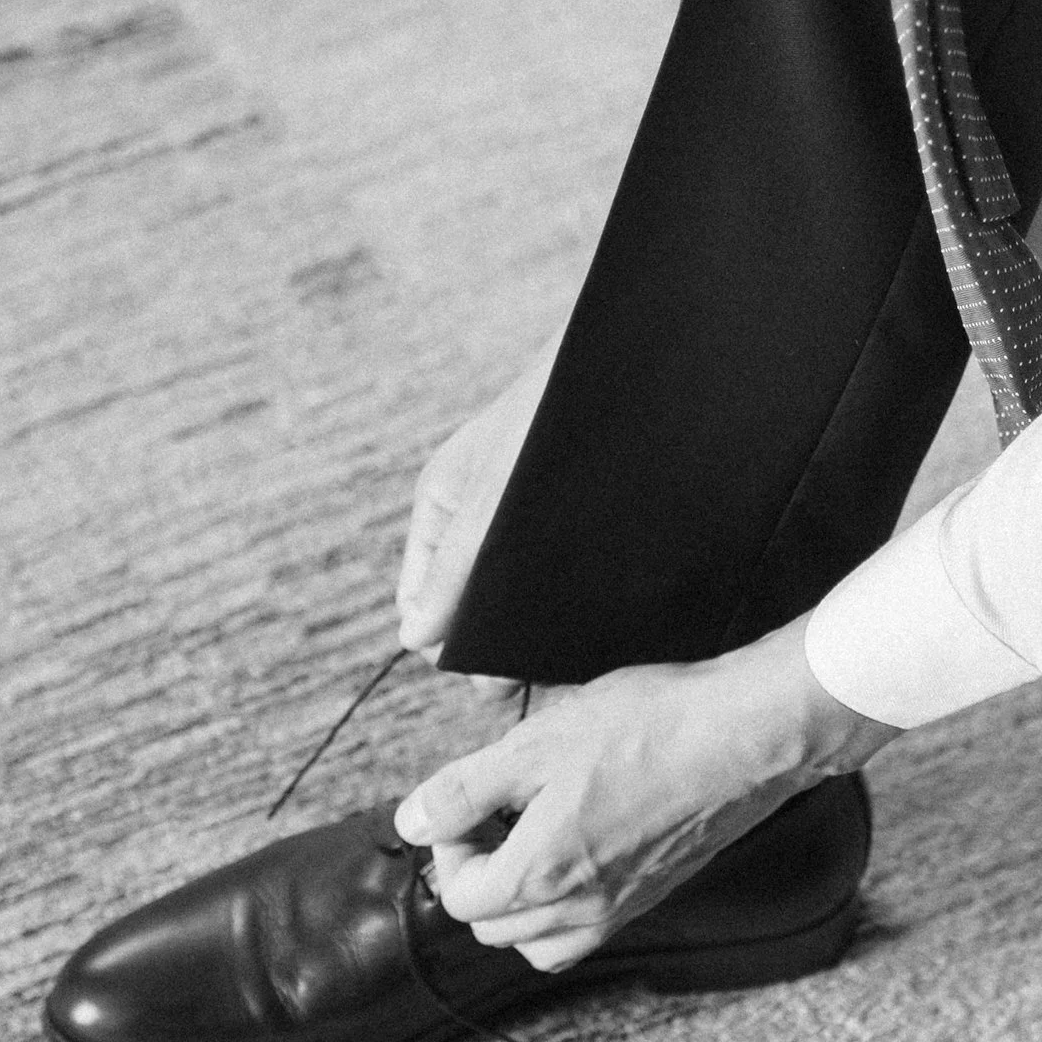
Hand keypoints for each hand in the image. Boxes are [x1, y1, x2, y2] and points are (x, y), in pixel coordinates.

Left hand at [391, 618, 898, 970]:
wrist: (746, 735)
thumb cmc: (648, 729)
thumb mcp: (533, 744)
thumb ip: (464, 790)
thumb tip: (411, 821)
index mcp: (541, 874)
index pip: (460, 898)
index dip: (448, 846)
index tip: (467, 802)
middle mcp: (581, 908)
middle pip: (494, 929)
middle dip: (479, 875)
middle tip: (495, 814)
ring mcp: (623, 908)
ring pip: (542, 943)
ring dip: (520, 903)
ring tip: (531, 838)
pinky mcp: (655, 894)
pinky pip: (590, 930)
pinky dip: (566, 907)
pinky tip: (578, 847)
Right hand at [396, 334, 562, 658]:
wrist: (628, 363)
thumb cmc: (547, 417)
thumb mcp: (492, 504)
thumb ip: (453, 571)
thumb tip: (413, 639)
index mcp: (439, 509)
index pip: (423, 602)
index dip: (451, 643)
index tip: (492, 679)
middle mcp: (473, 518)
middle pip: (469, 603)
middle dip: (495, 639)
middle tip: (538, 672)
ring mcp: (517, 521)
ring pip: (512, 593)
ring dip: (533, 623)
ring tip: (569, 652)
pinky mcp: (561, 523)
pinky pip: (551, 576)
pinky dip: (564, 601)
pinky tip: (592, 621)